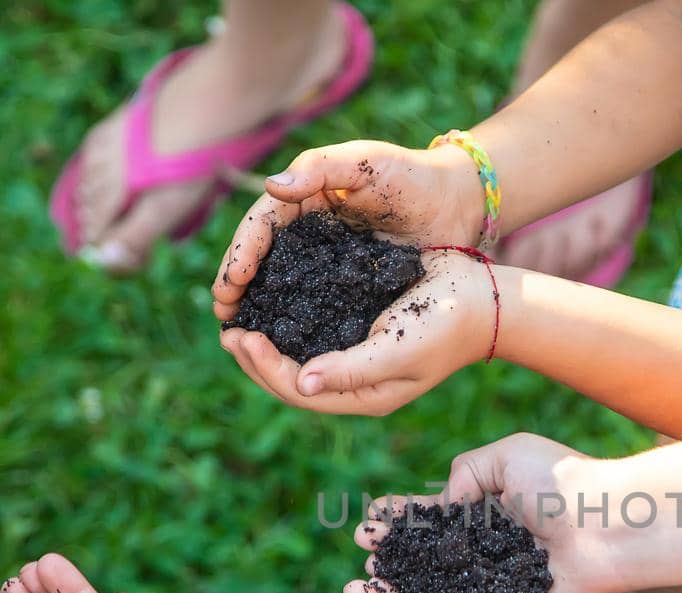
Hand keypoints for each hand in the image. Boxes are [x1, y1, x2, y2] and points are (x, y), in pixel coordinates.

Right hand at [212, 140, 481, 317]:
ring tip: (239, 334)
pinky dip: (295, 318)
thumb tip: (272, 187)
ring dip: (259, 306)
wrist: (457, 203)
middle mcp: (309, 229)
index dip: (241, 253)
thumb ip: (321, 169)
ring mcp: (327, 258)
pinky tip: (283, 340)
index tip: (228, 284)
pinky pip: (314, 300)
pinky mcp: (349, 282)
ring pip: (283, 283)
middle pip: (263, 258)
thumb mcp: (366, 164)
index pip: (261, 225)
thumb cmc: (412, 176)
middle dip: (238, 285)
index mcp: (304, 196)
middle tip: (223, 315)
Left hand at [216, 250, 497, 416]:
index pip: (301, 392)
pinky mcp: (358, 329)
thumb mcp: (399, 350)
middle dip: (257, 360)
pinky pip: (313, 332)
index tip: (241, 338)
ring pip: (299, 359)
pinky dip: (288, 322)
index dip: (265, 369)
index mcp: (365, 395)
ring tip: (238, 325)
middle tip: (228, 332)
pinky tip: (270, 305)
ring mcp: (357, 356)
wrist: (484, 299)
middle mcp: (357, 382)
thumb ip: (353, 370)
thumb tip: (302, 382)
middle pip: (293, 382)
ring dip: (267, 344)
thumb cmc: (446, 325)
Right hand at [353, 434, 629, 592]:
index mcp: (487, 513)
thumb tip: (443, 505)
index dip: (400, 521)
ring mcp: (497, 586)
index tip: (370, 523)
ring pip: (440, 592)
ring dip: (402, 591)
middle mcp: (487, 552)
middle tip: (362, 560)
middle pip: (428, 558)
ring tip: (368, 588)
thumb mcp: (510, 456)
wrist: (608, 526)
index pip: (433, 517)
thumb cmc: (564, 484)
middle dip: (392, 557)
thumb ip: (468, 471)